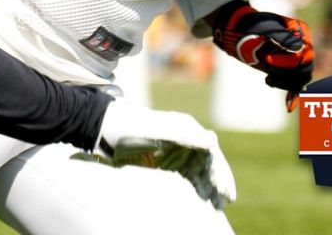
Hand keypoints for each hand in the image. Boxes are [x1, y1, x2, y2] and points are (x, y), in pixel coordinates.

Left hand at [89, 99, 236, 204]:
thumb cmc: (130, 126)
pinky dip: (196, 185)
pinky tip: (201, 197)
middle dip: (218, 181)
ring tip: (217, 205)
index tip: (223, 190)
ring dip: (209, 186)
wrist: (106, 128)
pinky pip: (187, 174)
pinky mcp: (166, 159)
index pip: (210, 151)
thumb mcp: (156, 130)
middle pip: (208, 162)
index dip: (219, 170)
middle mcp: (185, 137)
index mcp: (186, 127)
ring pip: (199, 170)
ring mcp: (176, 149)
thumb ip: (183, 135)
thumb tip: (213, 140)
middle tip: (226, 201)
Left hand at [210, 0, 313, 110]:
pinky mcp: (289, 70)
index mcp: (301, 31)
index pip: (303, 53)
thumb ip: (282, 38)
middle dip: (286, 74)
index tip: (266, 59)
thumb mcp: (265, 28)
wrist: (240, 31)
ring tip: (268, 80)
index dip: (287, 61)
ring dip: (285, 83)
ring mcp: (297, 58)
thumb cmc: (252, 27)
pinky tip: (288, 107)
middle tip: (267, 74)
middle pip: (305, 68)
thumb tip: (299, 49)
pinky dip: (292, 96)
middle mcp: (303, 45)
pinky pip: (295, 85)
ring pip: (301, 79)